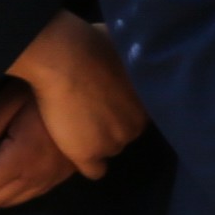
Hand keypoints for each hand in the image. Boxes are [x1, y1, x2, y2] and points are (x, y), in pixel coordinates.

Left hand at [0, 81, 72, 210]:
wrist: (86, 87)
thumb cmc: (40, 89)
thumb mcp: (5, 105)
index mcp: (21, 160)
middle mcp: (37, 178)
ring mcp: (52, 181)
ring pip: (9, 203)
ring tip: (1, 156)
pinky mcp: (61, 178)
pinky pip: (28, 196)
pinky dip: (15, 185)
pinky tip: (19, 160)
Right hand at [6, 12, 147, 178]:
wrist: (65, 57)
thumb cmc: (93, 43)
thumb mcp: (125, 50)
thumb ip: (134, 65)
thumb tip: (135, 59)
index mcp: (149, 101)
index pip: (137, 114)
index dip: (119, 108)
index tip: (105, 102)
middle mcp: (138, 124)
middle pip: (125, 133)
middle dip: (110, 124)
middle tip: (89, 111)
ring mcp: (115, 142)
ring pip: (109, 149)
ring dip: (96, 141)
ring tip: (76, 124)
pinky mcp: (90, 154)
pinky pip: (96, 171)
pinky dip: (87, 163)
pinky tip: (77, 153)